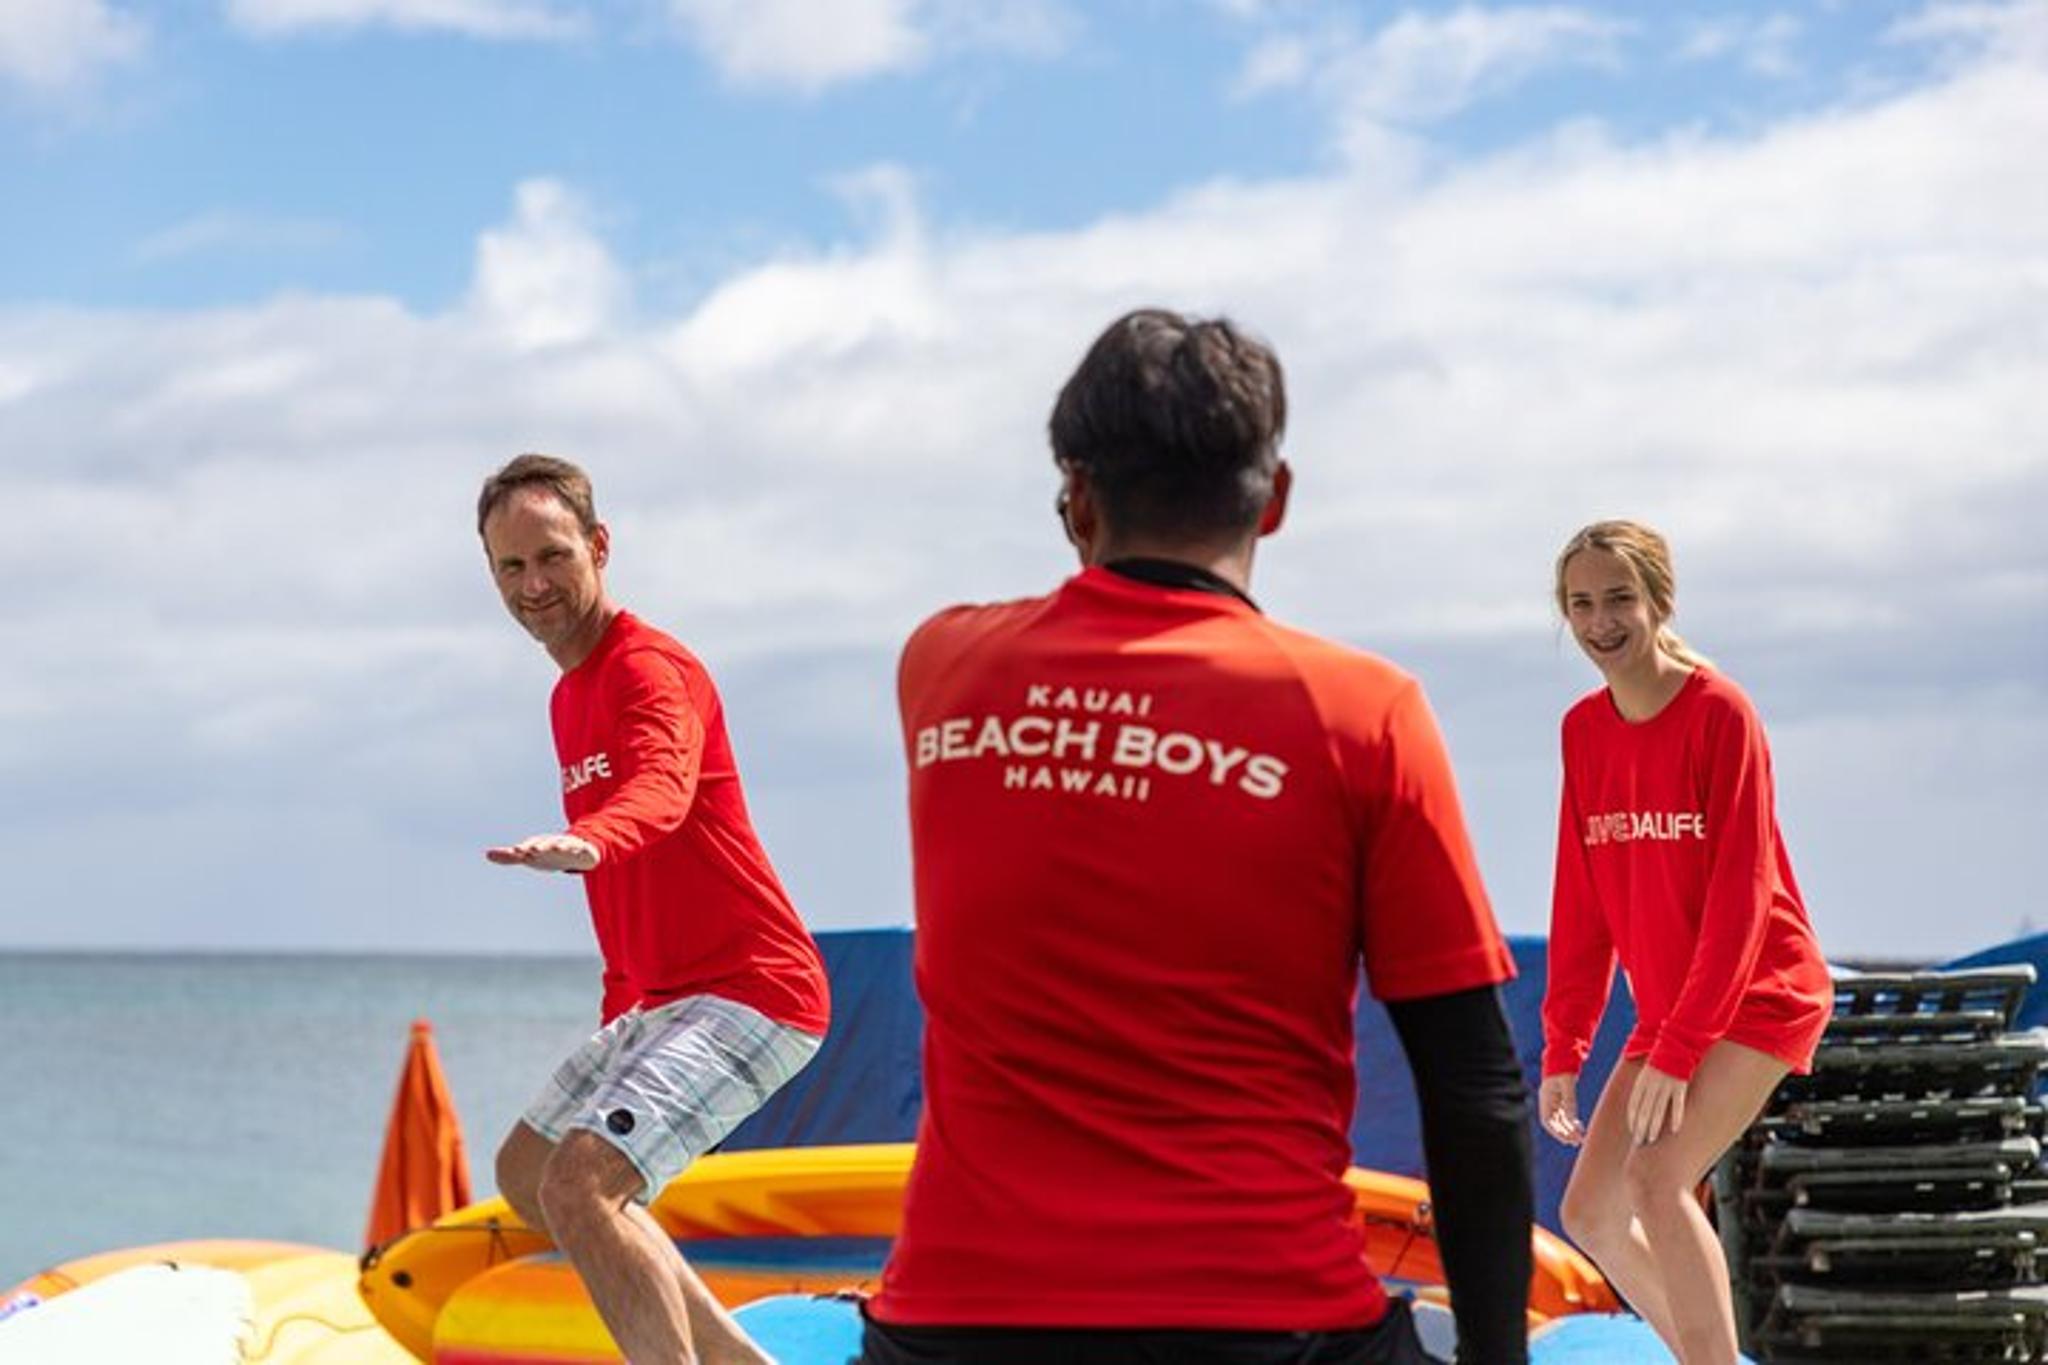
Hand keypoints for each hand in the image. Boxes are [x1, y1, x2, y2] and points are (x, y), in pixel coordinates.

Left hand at [485, 833, 600, 872]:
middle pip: (545, 844)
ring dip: (559, 845)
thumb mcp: (528, 856)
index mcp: (538, 846)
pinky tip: (579, 848)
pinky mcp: (579, 849)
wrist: (574, 851)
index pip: (528, 847)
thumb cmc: (547, 854)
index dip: (523, 848)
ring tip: (557, 847)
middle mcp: (550, 843)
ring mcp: (565, 845)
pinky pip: (579, 848)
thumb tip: (487, 854)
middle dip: (540, 846)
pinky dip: (577, 847)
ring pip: (562, 844)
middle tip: (533, 850)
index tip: (516, 851)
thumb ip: (509, 856)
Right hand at [1539, 1073, 1584, 1146]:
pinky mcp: (1560, 1099)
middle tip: (1577, 1142)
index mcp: (1545, 1097)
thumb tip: (1572, 1120)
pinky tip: (1580, 1127)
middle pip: (1554, 1123)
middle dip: (1565, 1133)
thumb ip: (1569, 1102)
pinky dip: (1571, 1122)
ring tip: (1580, 1138)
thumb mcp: (1568, 1084)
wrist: (1564, 1056)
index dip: (1556, 1132)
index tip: (1567, 1140)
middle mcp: (1548, 1101)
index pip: (1547, 1120)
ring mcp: (1553, 1100)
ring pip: (1560, 1120)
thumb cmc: (1564, 1068)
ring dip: (1569, 1129)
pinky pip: (1564, 1115)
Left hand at [1627, 1065, 1687, 1144]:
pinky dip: (1676, 1117)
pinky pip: (1677, 1104)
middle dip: (1640, 1128)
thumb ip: (1642, 1089)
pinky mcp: (1680, 1085)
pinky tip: (1674, 1130)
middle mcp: (1651, 1085)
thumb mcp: (1646, 1074)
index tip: (1633, 1132)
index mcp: (1641, 1082)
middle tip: (1639, 1143)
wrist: (1675, 1047)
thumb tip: (1638, 1107)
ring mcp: (1665, 1085)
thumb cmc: (1660, 1064)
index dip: (1632, 1120)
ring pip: (1658, 1110)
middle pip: (1644, 1110)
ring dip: (1654, 1126)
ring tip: (1651, 1140)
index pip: (1633, 1105)